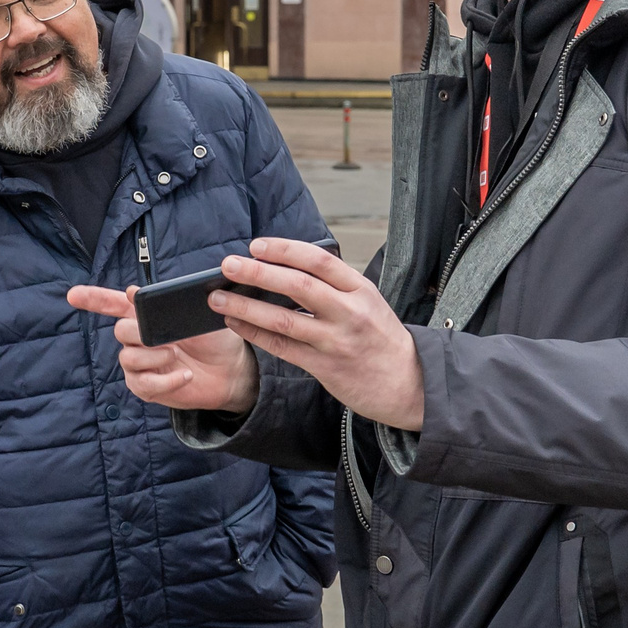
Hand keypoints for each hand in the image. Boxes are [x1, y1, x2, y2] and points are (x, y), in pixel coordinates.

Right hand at [66, 283, 259, 413]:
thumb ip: (167, 303)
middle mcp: (138, 338)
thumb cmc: (215, 338)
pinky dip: (165, 379)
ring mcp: (141, 364)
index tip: (72, 295)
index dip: (92, 299)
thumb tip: (132, 291)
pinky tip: (184, 375)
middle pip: (120, 331)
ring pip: (128, 358)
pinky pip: (143, 383)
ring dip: (153, 356)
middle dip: (139, 332)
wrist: (232, 370)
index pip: (112, 304)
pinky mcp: (148, 387)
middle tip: (166, 337)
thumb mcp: (198, 315)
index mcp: (146, 315)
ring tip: (176, 355)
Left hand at [208, 239, 426, 431]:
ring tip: (218, 298)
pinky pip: (283, 348)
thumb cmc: (380, 336)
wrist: (409, 383)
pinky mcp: (326, 368)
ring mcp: (336, 341)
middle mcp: (349, 312)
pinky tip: (236, 323)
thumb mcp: (366, 300)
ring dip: (246, 307)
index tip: (256, 244)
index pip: (319, 260)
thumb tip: (282, 265)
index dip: (285, 250)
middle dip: (258, 273)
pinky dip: (255, 334)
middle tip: (227, 265)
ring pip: (284, 320)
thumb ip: (332, 284)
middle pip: (297, 286)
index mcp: (360, 288)